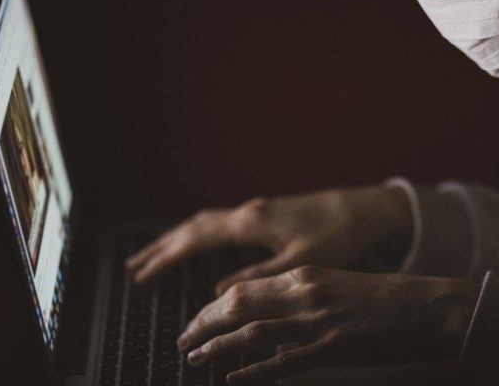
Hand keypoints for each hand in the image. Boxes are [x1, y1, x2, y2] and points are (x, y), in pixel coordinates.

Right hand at [125, 185, 412, 291]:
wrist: (365, 208)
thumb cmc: (338, 236)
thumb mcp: (301, 263)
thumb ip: (259, 278)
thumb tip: (219, 290)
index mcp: (251, 224)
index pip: (195, 241)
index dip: (166, 260)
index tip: (141, 277)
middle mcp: (248, 212)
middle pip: (193, 228)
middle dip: (162, 248)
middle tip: (133, 268)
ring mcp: (257, 210)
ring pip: (205, 222)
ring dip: (178, 238)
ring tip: (155, 255)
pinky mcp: (267, 214)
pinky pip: (220, 221)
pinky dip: (199, 232)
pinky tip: (198, 242)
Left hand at [177, 266, 478, 383]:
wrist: (431, 307)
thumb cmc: (389, 301)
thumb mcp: (339, 288)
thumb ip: (305, 297)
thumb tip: (270, 315)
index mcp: (307, 275)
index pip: (244, 288)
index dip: (211, 307)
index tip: (196, 321)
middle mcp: (306, 293)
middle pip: (237, 305)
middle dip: (203, 324)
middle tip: (183, 341)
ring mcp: (318, 321)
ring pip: (251, 332)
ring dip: (216, 347)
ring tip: (195, 358)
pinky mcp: (333, 347)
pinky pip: (282, 362)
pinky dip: (252, 371)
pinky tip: (233, 378)